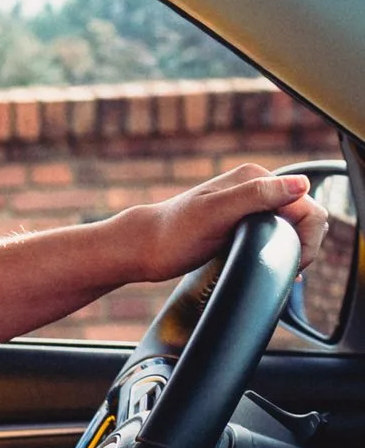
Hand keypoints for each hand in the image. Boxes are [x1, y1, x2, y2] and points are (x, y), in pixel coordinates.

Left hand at [120, 163, 327, 281]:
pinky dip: (282, 250)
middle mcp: (254, 187)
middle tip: (287, 268)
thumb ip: (256, 196)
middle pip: (304, 216)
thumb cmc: (172, 234)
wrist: (141, 248)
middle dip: (303, 244)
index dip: (307, 237)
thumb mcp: (215, 214)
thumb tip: (300, 185)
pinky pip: (276, 234)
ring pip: (292, 227)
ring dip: (294, 249)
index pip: (306, 206)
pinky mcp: (241, 223)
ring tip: (282, 269)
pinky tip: (276, 266)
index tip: (292, 261)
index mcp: (254, 178)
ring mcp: (248, 205)